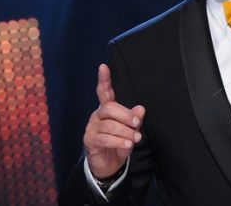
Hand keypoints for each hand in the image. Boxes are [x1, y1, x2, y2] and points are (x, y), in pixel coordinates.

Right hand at [83, 64, 144, 178]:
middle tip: (137, 124)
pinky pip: (105, 138)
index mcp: (107, 108)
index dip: (104, 80)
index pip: (104, 91)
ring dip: (126, 132)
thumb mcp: (131, 130)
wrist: (109, 164)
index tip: (103, 67)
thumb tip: (140, 109)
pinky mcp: (90, 140)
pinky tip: (127, 144)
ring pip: (109, 125)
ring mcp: (92, 128)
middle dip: (126, 115)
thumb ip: (135, 118)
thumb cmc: (120, 141)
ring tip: (135, 139)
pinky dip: (119, 141)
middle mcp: (97, 115)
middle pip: (110, 108)